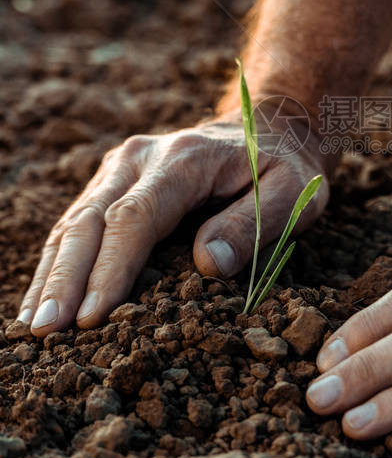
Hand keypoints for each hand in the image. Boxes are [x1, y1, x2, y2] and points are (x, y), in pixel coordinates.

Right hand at [20, 107, 327, 335]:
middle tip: (45, 332)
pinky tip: (42, 299)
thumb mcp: (293, 193)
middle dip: (65, 278)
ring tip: (32, 326)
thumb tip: (207, 263)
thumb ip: (253, 225)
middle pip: (91, 220)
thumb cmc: (285, 167)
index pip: (135, 218)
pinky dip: (58, 261)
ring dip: (52, 274)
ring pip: (74, 221)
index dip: (110, 269)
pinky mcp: (113, 181)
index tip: (91, 317)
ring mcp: (120, 167)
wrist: (270, 125)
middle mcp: (140, 157)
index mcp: (183, 159)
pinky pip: (77, 222)